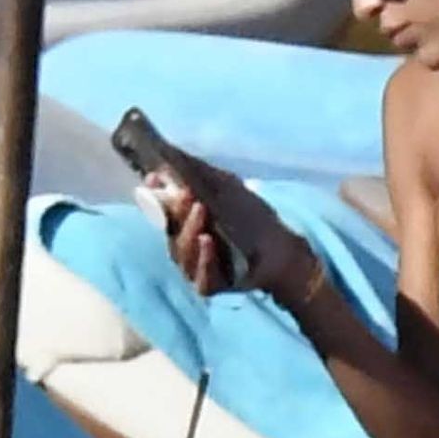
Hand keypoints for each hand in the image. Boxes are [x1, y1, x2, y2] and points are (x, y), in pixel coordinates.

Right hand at [153, 151, 316, 300]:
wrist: (283, 250)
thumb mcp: (229, 188)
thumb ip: (202, 174)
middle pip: (171, 230)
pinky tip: (208, 241)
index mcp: (183, 224)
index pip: (162, 209)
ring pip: (182, 252)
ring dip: (189, 230)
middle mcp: (184, 247)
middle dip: (176, 210)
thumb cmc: (252, 218)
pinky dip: (204, 259)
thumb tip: (173, 151)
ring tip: (201, 211)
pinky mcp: (209, 286)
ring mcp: (195, 268)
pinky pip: (201, 276)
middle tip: (186, 193)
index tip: (155, 178)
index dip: (156, 194)